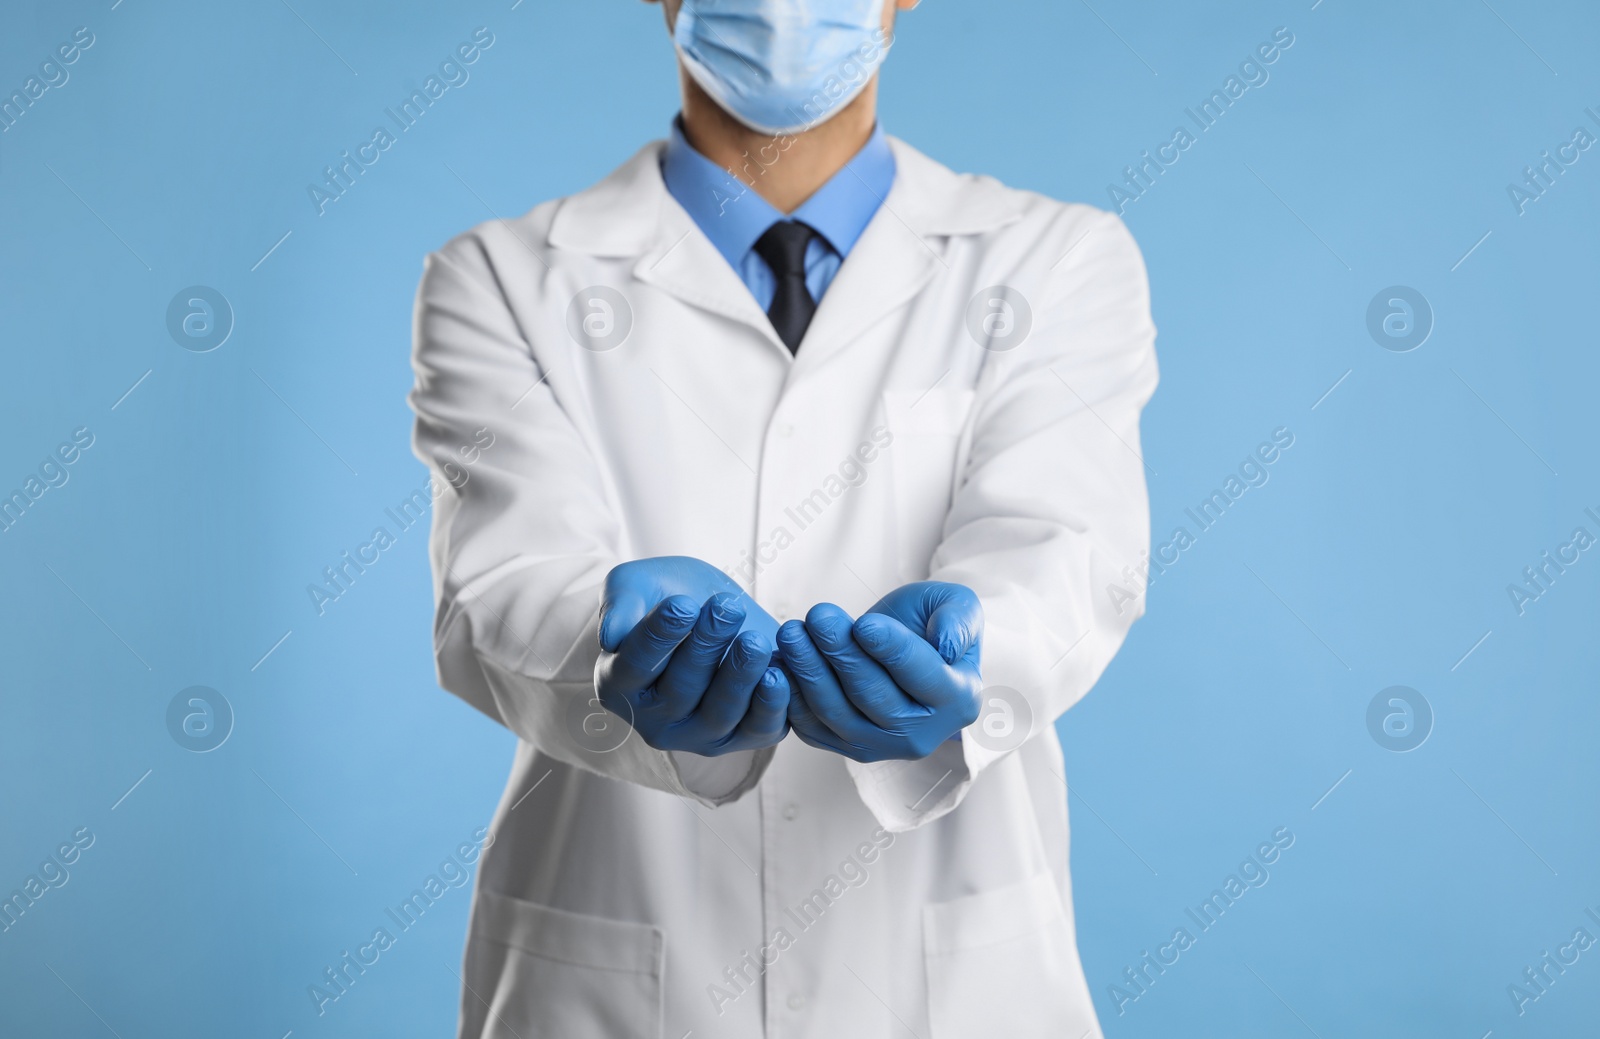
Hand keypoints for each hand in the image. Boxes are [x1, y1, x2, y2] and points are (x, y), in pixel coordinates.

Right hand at [595, 558, 789, 755]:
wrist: (713, 611)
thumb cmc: (667, 597)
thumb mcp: (635, 585)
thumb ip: (619, 603)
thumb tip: (611, 635)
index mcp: (619, 682)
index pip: (637, 664)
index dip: (661, 635)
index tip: (683, 604)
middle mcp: (653, 717)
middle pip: (681, 689)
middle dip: (706, 646)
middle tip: (726, 608)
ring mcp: (696, 733)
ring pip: (718, 714)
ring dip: (738, 677)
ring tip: (754, 641)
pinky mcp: (739, 737)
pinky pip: (755, 730)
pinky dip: (769, 707)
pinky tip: (777, 675)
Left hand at [778, 582, 983, 761]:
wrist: (905, 647)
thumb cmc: (931, 622)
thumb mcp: (957, 606)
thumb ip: (958, 621)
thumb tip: (946, 646)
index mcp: (958, 700)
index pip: (922, 675)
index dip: (891, 650)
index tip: (864, 624)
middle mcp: (923, 734)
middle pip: (874, 697)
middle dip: (840, 654)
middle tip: (816, 615)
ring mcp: (882, 747)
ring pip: (838, 715)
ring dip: (808, 673)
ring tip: (791, 632)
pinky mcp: (846, 748)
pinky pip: (814, 729)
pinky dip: (792, 699)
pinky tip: (778, 665)